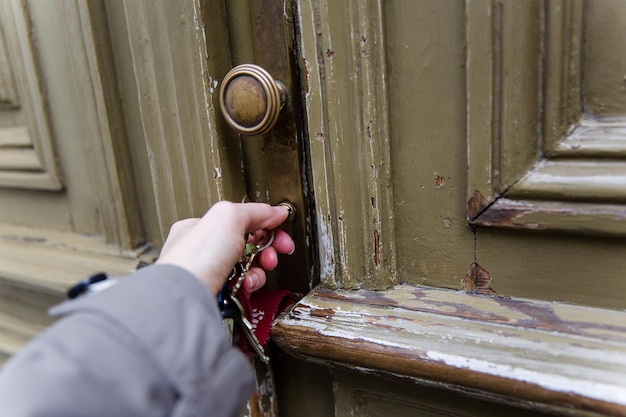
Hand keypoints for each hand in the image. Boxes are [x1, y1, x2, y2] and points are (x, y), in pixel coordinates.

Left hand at [156, 201, 294, 296]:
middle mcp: (203, 252)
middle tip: (275, 251)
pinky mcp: (219, 297)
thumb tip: (275, 211)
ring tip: (258, 270)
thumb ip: (254, 211)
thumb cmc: (194, 257)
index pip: (238, 221)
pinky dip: (250, 286)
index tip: (279, 228)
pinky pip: (244, 289)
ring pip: (247, 269)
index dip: (262, 224)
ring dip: (259, 269)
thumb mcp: (228, 217)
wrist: (186, 299)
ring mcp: (211, 276)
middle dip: (266, 249)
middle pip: (247, 246)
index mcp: (200, 228)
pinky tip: (246, 285)